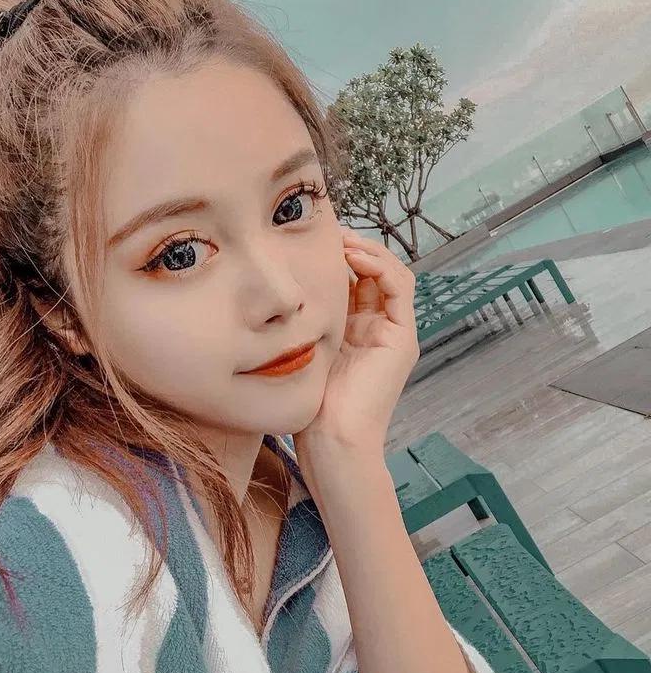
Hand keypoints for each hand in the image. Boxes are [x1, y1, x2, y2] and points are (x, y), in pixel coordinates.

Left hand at [292, 230, 419, 460]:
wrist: (331, 441)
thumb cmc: (308, 407)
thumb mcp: (299, 351)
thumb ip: (297, 324)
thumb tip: (269, 294)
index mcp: (352, 332)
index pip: (352, 280)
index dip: (335, 257)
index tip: (310, 241)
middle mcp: (376, 329)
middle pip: (373, 272)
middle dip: (352, 247)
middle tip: (326, 230)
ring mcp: (393, 333)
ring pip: (390, 273)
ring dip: (367, 250)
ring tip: (340, 239)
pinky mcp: (403, 338)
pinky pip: (399, 287)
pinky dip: (379, 266)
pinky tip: (353, 257)